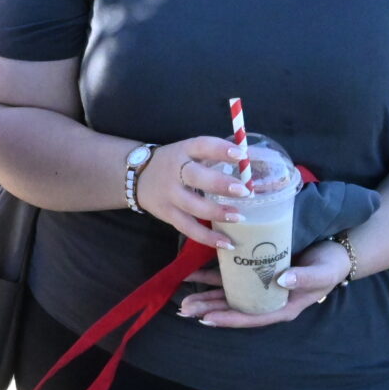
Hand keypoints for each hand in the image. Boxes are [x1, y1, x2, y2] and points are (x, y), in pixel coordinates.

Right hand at [133, 137, 253, 250]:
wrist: (135, 176)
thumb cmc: (175, 163)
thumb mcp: (189, 152)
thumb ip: (216, 155)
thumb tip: (253, 157)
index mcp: (184, 150)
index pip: (202, 146)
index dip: (221, 149)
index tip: (241, 154)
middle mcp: (175, 171)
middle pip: (197, 178)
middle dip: (220, 185)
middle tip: (244, 191)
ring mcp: (170, 194)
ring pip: (193, 206)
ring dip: (218, 213)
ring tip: (239, 217)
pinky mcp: (168, 214)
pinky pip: (189, 228)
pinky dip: (208, 238)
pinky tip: (227, 243)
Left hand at [175, 238, 348, 327]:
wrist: (337, 250)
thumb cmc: (330, 265)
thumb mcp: (321, 273)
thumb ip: (304, 278)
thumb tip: (282, 281)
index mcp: (283, 306)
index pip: (251, 317)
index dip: (229, 318)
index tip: (208, 319)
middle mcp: (268, 300)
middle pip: (234, 308)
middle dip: (209, 309)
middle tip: (184, 311)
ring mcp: (262, 286)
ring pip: (229, 294)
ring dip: (206, 296)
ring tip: (183, 300)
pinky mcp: (258, 270)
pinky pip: (234, 276)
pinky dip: (215, 277)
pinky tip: (197, 275)